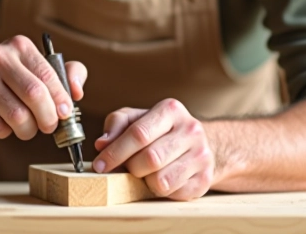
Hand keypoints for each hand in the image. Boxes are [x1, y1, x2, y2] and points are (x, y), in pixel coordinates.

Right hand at [0, 35, 85, 140]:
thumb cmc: (7, 78)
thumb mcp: (36, 67)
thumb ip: (66, 74)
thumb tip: (78, 92)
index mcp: (19, 46)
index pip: (48, 75)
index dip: (61, 99)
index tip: (65, 113)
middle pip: (35, 96)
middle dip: (48, 118)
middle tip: (48, 126)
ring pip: (18, 117)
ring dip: (27, 129)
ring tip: (24, 126)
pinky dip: (6, 132)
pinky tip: (0, 121)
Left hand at [92, 98, 214, 200]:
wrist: (198, 145)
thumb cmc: (159, 132)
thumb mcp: (136, 119)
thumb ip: (116, 125)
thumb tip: (102, 144)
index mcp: (171, 110)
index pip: (139, 133)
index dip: (115, 152)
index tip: (100, 165)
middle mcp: (191, 129)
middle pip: (150, 159)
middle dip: (131, 168)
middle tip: (127, 169)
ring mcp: (202, 155)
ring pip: (162, 180)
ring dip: (145, 182)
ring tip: (145, 174)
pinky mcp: (205, 178)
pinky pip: (174, 194)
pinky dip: (161, 192)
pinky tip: (161, 180)